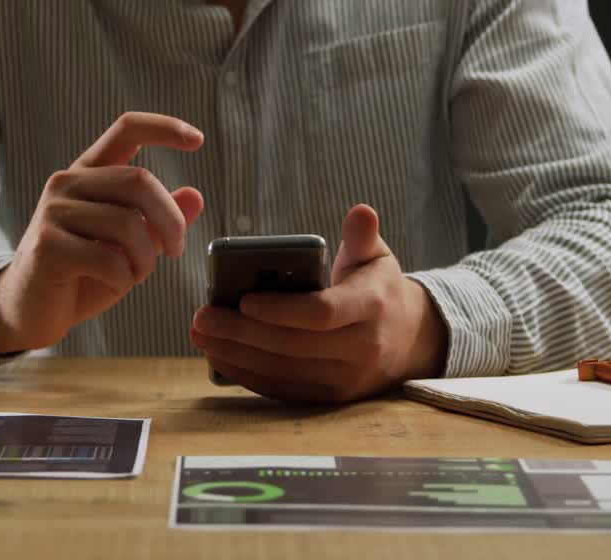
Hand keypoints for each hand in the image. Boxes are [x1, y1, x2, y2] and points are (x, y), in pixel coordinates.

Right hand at [0, 112, 203, 352]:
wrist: (30, 311)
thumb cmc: (82, 275)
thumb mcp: (129, 246)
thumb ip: (158, 222)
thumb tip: (196, 195)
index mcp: (88, 174)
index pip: (127, 130)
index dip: (164, 127)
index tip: (197, 140)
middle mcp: (67, 183)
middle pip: (139, 180)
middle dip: (171, 220)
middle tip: (178, 249)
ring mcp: (54, 212)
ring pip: (128, 224)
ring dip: (147, 258)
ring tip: (138, 273)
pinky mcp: (48, 246)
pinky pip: (109, 259)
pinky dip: (125, 277)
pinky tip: (115, 283)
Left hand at [191, 204, 446, 402]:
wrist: (408, 341)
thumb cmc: (379, 289)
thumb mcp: (376, 258)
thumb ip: (362, 236)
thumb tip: (360, 212)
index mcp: (372, 307)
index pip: (322, 312)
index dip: (280, 309)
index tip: (244, 300)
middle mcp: (362, 348)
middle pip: (293, 345)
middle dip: (241, 332)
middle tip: (201, 317)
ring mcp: (346, 379)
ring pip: (283, 371)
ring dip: (236, 355)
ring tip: (201, 335)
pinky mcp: (330, 398)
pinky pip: (283, 390)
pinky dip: (248, 375)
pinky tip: (221, 357)